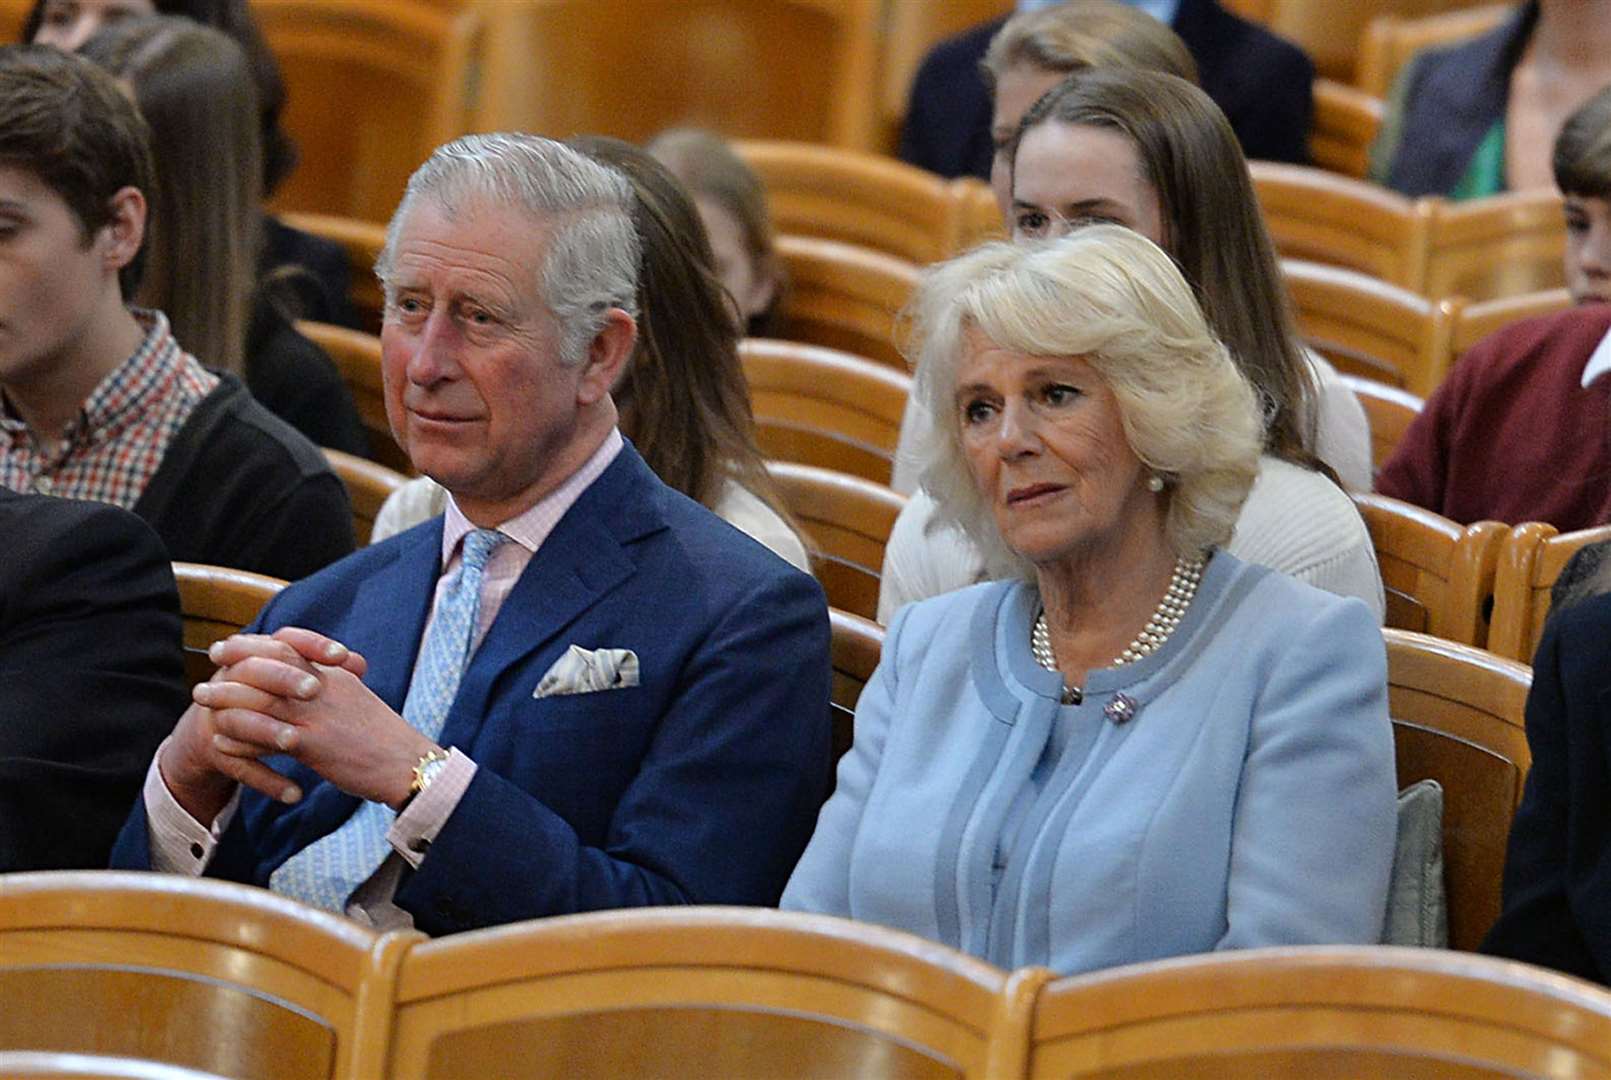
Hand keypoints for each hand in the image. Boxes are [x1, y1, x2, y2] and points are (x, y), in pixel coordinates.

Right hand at [157, 634, 325, 820]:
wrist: (216, 731)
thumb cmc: (268, 700)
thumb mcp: (292, 683)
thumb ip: (324, 673)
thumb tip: (358, 662)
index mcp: (257, 657)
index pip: (284, 640)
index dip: (312, 645)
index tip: (342, 655)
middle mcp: (233, 681)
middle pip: (256, 671)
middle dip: (286, 679)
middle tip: (315, 689)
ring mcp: (220, 716)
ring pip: (242, 720)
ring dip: (268, 731)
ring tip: (295, 743)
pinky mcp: (216, 752)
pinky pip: (238, 767)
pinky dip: (267, 781)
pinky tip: (294, 794)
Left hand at [193, 629, 434, 808]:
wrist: (406, 764)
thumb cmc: (384, 738)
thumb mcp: (358, 700)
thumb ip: (333, 686)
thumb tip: (311, 680)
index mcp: (335, 675)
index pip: (287, 646)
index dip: (252, 644)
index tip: (228, 647)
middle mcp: (324, 688)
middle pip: (268, 666)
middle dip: (232, 665)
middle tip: (207, 668)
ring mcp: (318, 715)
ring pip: (261, 698)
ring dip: (226, 698)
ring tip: (202, 701)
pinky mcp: (314, 744)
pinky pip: (266, 736)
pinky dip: (240, 736)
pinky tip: (221, 740)